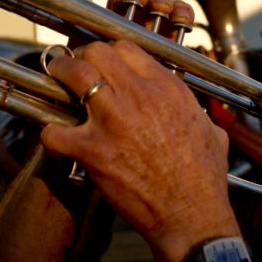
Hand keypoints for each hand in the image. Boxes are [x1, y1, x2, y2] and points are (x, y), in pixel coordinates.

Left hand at [42, 0, 238, 261]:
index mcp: (167, 87)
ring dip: (61, 75)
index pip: (127, 46)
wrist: (192, 215)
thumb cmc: (204, 179)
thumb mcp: (211, 132)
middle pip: (98, 52)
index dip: (110, 51)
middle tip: (75, 69)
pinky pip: (55, 130)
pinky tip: (55, 138)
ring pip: (75, 73)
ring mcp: (113, 120)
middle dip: (82, 57)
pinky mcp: (93, 150)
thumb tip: (200, 116)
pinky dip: (50, 134)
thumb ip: (198, 114)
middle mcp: (139, 95)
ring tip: (55, 80)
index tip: (102, 62)